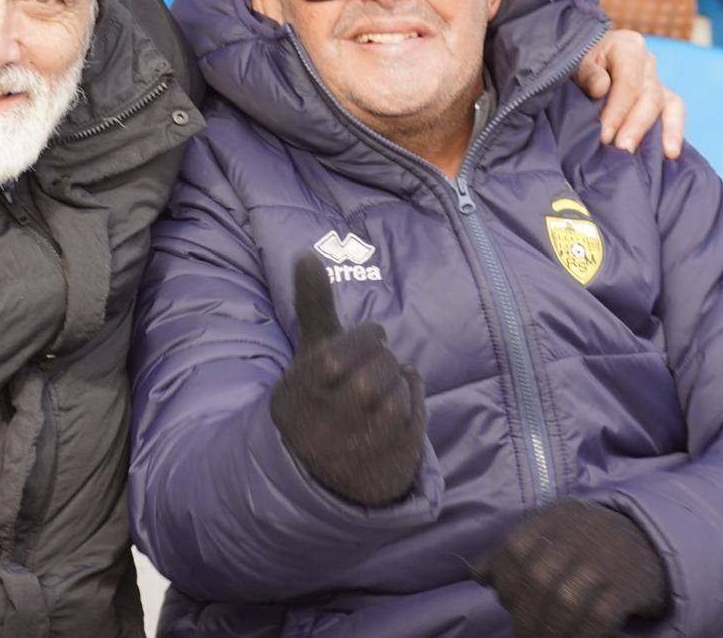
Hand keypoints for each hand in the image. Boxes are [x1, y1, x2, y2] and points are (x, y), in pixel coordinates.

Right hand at [269, 256, 426, 505]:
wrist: (310, 470)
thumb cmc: (316, 396)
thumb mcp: (311, 353)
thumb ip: (314, 304)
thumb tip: (307, 253)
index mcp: (306, 383)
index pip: (358, 344)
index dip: (368, 340)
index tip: (365, 345)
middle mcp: (329, 417)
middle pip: (380, 370)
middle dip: (383, 364)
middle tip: (373, 372)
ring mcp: (356, 446)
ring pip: (399, 397)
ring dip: (398, 388)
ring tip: (381, 393)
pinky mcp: (384, 466)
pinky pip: (415, 422)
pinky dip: (414, 408)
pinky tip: (396, 412)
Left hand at [476, 499, 669, 637]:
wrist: (652, 544)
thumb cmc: (589, 544)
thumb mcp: (552, 534)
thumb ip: (515, 551)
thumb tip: (478, 575)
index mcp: (554, 517)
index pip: (514, 546)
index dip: (504, 579)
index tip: (504, 601)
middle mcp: (579, 533)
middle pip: (538, 577)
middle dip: (523, 613)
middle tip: (521, 634)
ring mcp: (606, 560)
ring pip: (565, 600)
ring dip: (548, 630)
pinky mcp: (629, 586)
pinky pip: (598, 618)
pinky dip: (580, 635)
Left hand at [573, 29, 684, 158]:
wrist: (578, 61)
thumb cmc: (575, 62)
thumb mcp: (574, 62)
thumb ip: (586, 72)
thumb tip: (601, 87)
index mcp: (628, 47)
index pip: (629, 82)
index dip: (618, 111)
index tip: (604, 135)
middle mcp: (647, 62)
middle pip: (650, 96)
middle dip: (636, 126)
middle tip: (622, 150)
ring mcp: (656, 79)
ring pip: (668, 105)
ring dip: (663, 132)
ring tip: (661, 156)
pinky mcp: (661, 97)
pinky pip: (673, 112)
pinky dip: (674, 131)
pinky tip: (670, 154)